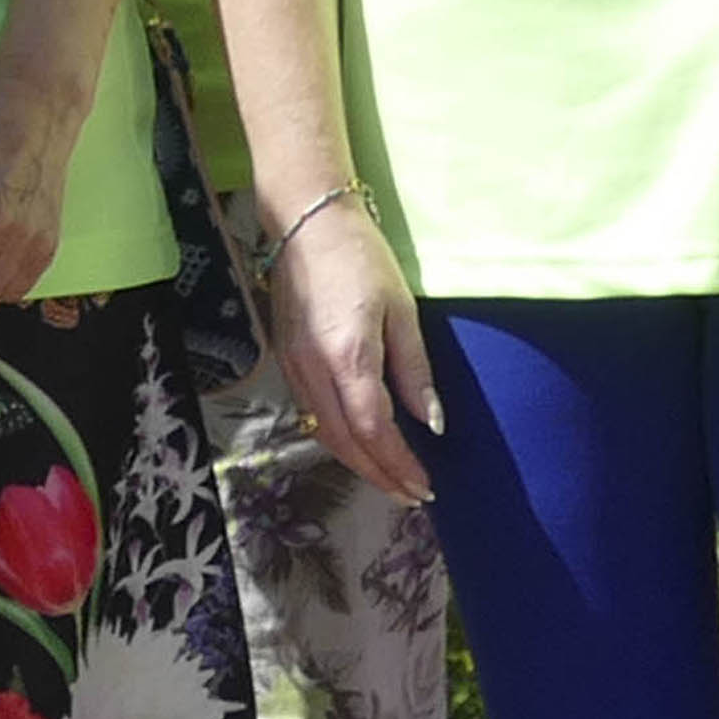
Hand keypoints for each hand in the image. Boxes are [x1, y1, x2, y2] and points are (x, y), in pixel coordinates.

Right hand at [265, 194, 441, 504]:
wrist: (306, 223)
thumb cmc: (362, 258)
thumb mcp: (402, 311)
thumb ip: (415, 371)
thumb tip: (433, 423)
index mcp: (347, 357)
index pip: (374, 429)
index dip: (399, 463)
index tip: (425, 485)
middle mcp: (313, 370)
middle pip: (344, 442)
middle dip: (379, 474)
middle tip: (411, 495)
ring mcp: (293, 367)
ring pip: (322, 433)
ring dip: (357, 462)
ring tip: (389, 478)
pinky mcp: (285, 360)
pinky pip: (310, 413)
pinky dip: (337, 438)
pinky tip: (358, 443)